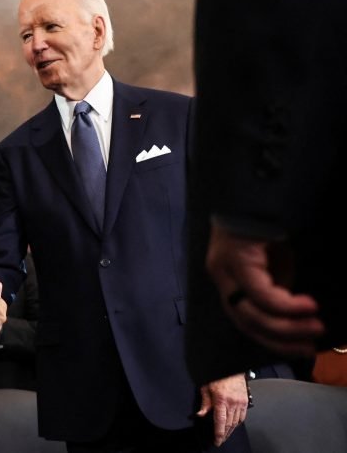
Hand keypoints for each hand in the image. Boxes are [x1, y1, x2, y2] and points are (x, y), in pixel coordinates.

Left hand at [196, 373, 248, 446]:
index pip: (220, 421)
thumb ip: (205, 402)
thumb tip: (201, 414)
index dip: (219, 433)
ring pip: (236, 422)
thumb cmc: (218, 375)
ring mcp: (240, 402)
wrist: (231, 367)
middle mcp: (232, 402)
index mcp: (221, 399)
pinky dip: (238, 423)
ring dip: (231, 430)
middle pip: (229, 424)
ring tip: (225, 435)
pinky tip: (233, 425)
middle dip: (224, 434)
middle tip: (220, 440)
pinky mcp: (245, 401)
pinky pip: (242, 416)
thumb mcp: (206, 387)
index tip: (217, 440)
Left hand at [206, 223, 323, 355]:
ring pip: (251, 313)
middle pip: (244, 322)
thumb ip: (279, 286)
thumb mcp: (276, 263)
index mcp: (228, 278)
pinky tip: (308, 307)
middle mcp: (221, 275)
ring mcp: (224, 268)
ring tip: (315, 328)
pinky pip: (259, 293)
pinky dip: (285, 306)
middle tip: (310, 347)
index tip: (302, 349)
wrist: (257, 186)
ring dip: (286, 327)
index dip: (272, 339)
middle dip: (279, 339)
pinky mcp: (235, 258)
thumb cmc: (268, 223)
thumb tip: (296, 316)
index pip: (244, 320)